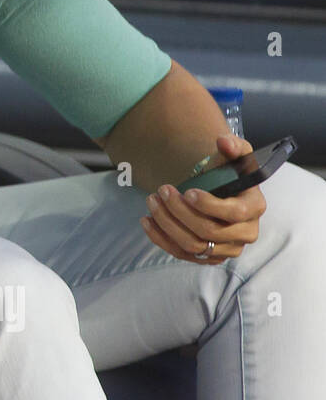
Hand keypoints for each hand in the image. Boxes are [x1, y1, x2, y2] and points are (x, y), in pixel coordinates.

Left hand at [139, 134, 264, 263]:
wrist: (221, 192)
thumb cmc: (229, 173)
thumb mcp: (236, 155)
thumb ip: (233, 146)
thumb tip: (223, 142)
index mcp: (254, 208)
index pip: (234, 213)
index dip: (208, 205)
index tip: (187, 192)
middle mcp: (245, 233)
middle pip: (209, 231)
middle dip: (180, 211)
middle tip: (162, 191)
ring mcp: (226, 249)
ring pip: (192, 245)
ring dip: (167, 224)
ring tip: (151, 202)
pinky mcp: (208, 257)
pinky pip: (181, 254)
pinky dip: (160, 238)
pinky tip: (147, 220)